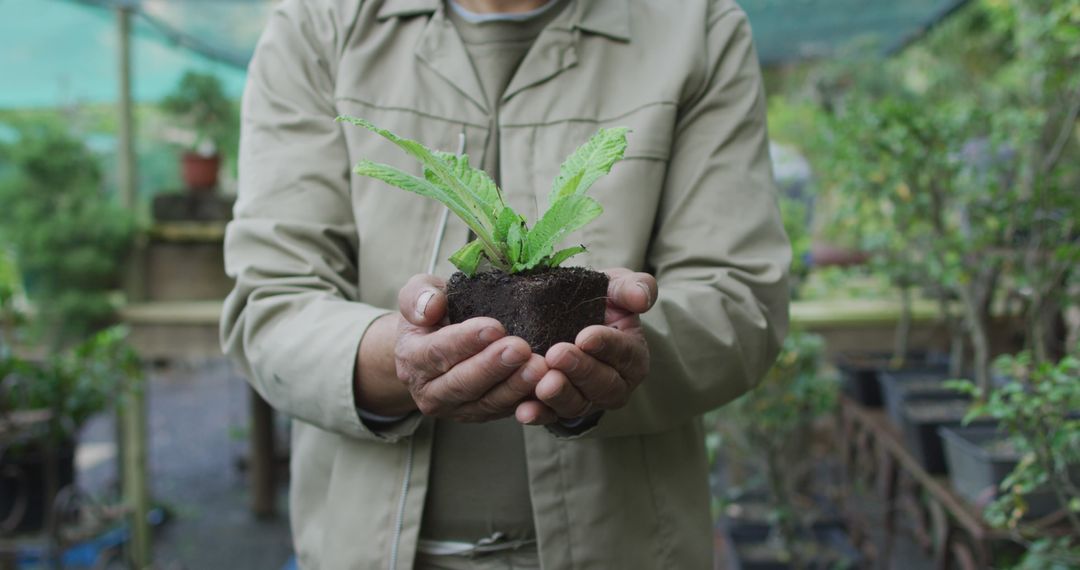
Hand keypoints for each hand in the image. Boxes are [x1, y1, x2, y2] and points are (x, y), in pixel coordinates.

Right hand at [394, 274, 548, 421]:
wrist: (430, 347)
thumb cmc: (431, 316)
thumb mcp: (417, 294)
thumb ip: (418, 296)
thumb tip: (432, 307)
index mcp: (412, 358)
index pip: (437, 351)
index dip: (465, 341)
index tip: (494, 327)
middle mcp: (430, 391)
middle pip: (462, 383)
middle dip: (493, 367)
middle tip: (520, 349)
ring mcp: (455, 408)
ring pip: (486, 402)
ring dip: (514, 387)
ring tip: (539, 368)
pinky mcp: (479, 415)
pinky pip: (504, 412)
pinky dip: (526, 401)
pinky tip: (544, 386)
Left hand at [515, 268, 656, 424]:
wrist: (568, 317)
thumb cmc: (598, 302)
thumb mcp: (617, 288)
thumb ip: (634, 287)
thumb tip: (642, 298)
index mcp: (633, 356)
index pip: (624, 352)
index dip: (606, 345)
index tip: (585, 336)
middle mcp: (615, 384)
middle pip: (603, 383)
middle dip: (580, 370)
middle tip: (557, 355)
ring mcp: (588, 400)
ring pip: (578, 404)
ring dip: (560, 395)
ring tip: (543, 384)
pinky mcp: (561, 409)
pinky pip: (551, 416)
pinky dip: (538, 414)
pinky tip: (524, 411)